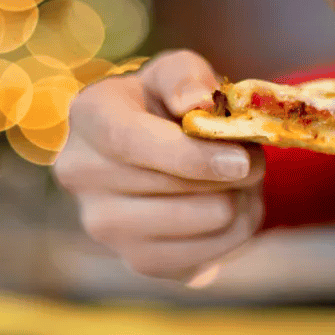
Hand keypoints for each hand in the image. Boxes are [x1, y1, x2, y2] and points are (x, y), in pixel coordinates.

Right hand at [54, 50, 265, 281]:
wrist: (154, 155)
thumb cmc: (167, 105)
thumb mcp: (176, 73)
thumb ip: (186, 77)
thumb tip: (196, 103)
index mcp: (88, 117)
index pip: (130, 142)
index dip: (190, 155)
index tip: (243, 161)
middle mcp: (81, 176)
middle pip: (173, 187)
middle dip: (232, 172)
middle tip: (254, 157)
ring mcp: (105, 227)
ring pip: (202, 222)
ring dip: (241, 199)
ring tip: (239, 180)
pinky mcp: (138, 262)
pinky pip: (210, 255)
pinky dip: (236, 232)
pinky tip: (228, 208)